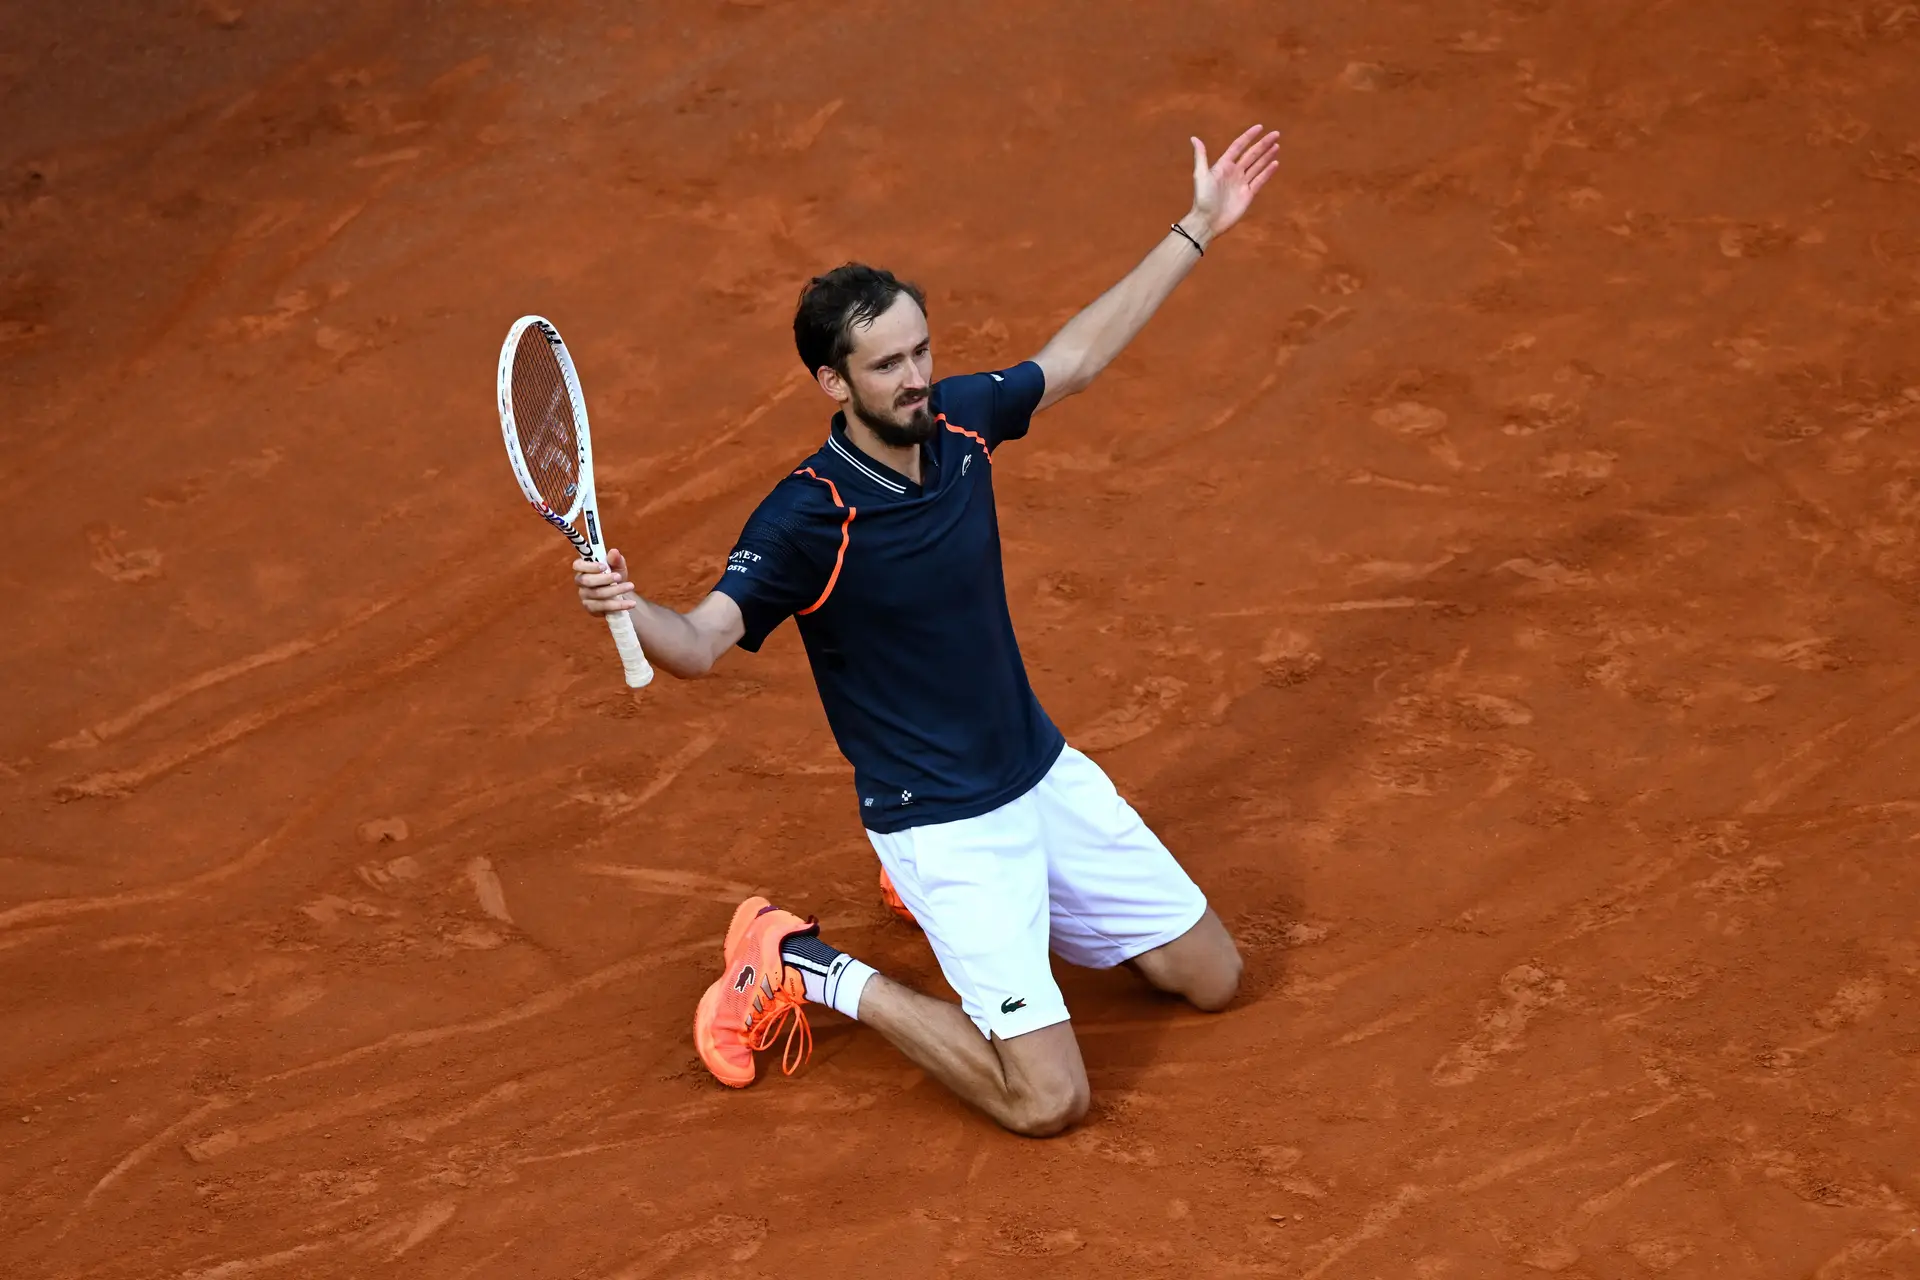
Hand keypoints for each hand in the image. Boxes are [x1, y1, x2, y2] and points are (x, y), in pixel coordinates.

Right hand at [573, 548, 636, 615]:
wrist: (619, 595)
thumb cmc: (615, 577)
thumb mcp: (617, 567)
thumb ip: (615, 559)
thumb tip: (614, 552)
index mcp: (583, 568)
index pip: (578, 565)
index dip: (589, 566)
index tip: (604, 566)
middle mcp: (581, 582)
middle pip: (587, 581)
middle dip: (604, 579)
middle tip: (619, 576)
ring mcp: (584, 596)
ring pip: (597, 594)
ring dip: (615, 590)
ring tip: (630, 586)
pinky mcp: (591, 608)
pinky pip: (604, 607)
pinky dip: (619, 605)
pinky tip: (631, 603)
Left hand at [1187, 124, 1281, 241]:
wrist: (1207, 221)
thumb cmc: (1202, 199)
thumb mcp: (1201, 175)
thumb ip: (1201, 156)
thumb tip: (1194, 138)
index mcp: (1223, 165)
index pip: (1238, 147)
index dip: (1248, 137)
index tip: (1259, 127)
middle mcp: (1234, 172)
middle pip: (1251, 154)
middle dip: (1263, 144)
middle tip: (1275, 134)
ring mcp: (1242, 183)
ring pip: (1257, 166)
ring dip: (1267, 155)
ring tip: (1277, 145)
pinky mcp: (1248, 195)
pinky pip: (1260, 181)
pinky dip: (1267, 172)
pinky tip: (1275, 163)